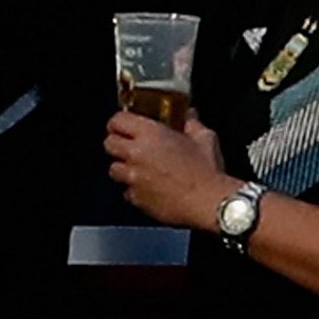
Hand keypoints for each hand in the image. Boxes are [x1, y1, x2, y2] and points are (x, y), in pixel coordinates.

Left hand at [104, 109, 230, 228]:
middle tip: (128, 146)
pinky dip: (135, 191)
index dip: (118, 122)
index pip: (118, 120)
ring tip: (138, 170)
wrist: (209, 202)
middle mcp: (137, 154)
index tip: (122, 125)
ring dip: (124, 169)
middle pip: (108, 144)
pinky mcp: (137, 199)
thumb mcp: (205, 138)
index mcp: (150, 134)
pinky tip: (149, 189)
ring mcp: (134, 178)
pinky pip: (127, 192)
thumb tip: (190, 116)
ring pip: (114, 170)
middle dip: (117, 144)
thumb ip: (192, 124)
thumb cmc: (207, 171)